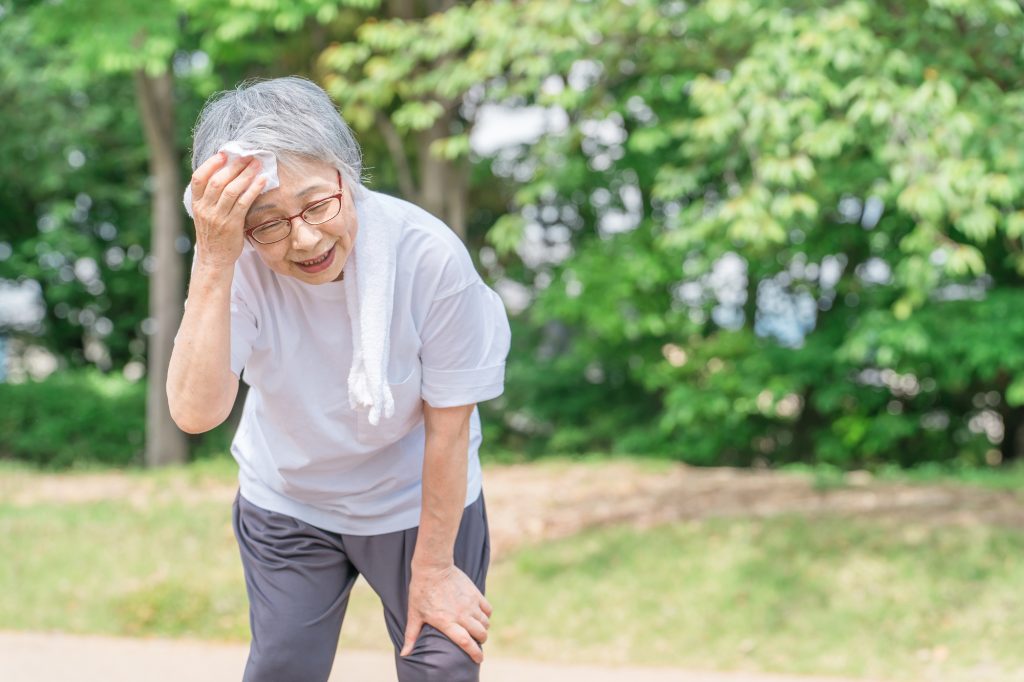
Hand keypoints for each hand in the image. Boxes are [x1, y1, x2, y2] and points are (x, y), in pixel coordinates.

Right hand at [189, 152, 266, 268]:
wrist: (214, 258)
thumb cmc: (214, 234)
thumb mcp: (205, 214)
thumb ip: (210, 197)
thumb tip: (225, 173)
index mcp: (196, 204)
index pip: (198, 178)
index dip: (210, 164)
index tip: (224, 154)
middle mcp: (205, 209)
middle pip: (218, 181)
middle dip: (234, 166)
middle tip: (248, 156)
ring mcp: (218, 217)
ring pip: (231, 190)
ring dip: (245, 175)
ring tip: (256, 165)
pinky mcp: (232, 225)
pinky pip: (243, 203)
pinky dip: (253, 189)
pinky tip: (262, 181)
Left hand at [400, 564, 492, 663]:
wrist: (433, 567)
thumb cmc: (421, 591)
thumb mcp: (414, 614)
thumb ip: (411, 635)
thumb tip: (405, 654)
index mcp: (446, 622)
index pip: (466, 642)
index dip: (475, 653)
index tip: (479, 659)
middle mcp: (461, 615)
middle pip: (480, 634)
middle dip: (481, 641)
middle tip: (477, 641)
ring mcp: (470, 604)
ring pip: (485, 622)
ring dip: (483, 628)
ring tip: (477, 628)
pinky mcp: (475, 593)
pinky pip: (488, 609)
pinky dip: (486, 614)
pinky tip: (480, 614)